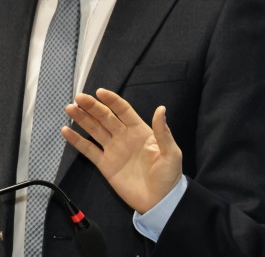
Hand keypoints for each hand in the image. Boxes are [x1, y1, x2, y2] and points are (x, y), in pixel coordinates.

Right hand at [60, 88, 182, 213]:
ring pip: (95, 130)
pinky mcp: (105, 164)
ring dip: (82, 119)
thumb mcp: (170, 152)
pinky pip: (88, 150)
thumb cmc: (168, 175)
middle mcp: (125, 137)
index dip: (112, 101)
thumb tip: (161, 109)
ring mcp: (114, 150)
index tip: (100, 92)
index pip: (124, 110)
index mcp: (141, 131)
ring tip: (70, 108)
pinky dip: (77, 141)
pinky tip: (66, 131)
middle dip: (92, 107)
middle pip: (106, 117)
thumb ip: (162, 132)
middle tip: (79, 98)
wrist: (159, 200)